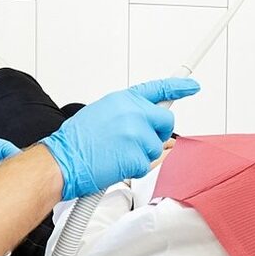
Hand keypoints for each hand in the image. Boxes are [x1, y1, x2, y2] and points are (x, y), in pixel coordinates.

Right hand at [45, 77, 199, 198]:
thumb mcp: (102, 112)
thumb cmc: (78, 140)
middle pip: (166, 122)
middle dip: (158, 134)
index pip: (159, 89)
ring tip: (116, 154)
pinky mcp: (137, 155)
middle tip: (138, 143)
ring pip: (157, 147)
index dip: (179, 87)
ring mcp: (137, 133)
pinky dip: (133, 169)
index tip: (192, 86)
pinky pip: (147, 165)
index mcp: (124, 99)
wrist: (62, 160)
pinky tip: (115, 164)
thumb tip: (147, 122)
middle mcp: (133, 112)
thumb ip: (128, 113)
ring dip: (141, 155)